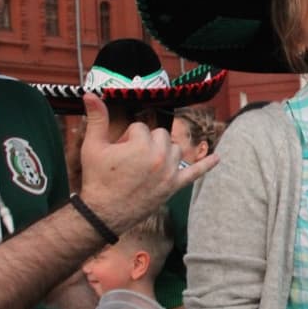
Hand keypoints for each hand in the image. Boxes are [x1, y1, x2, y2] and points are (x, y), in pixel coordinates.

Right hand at [77, 94, 218, 233]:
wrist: (103, 214)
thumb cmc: (97, 179)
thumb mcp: (93, 146)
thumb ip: (96, 118)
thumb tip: (90, 94)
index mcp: (142, 145)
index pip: (139, 127)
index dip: (126, 138)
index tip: (117, 151)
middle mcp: (160, 157)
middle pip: (159, 135)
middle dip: (145, 142)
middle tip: (128, 159)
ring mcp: (170, 172)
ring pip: (174, 149)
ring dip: (163, 151)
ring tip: (145, 164)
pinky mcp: (174, 186)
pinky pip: (195, 173)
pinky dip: (206, 165)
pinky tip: (217, 158)